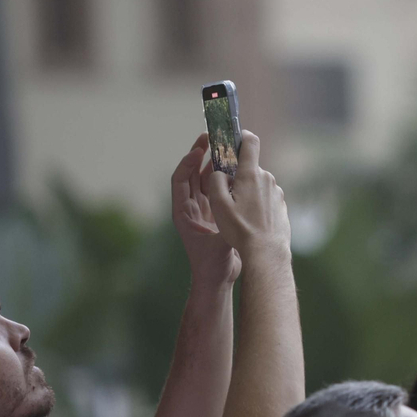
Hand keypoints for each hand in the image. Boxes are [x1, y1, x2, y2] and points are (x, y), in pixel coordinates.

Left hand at [171, 133, 240, 286]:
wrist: (217, 279)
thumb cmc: (213, 264)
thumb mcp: (220, 244)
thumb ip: (227, 227)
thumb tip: (236, 208)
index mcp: (183, 213)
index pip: (180, 180)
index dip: (187, 163)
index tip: (198, 149)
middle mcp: (190, 208)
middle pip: (190, 175)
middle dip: (198, 155)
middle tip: (209, 136)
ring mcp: (202, 210)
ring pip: (204, 180)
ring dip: (211, 164)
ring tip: (223, 147)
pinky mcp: (215, 214)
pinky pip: (216, 189)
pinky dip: (222, 177)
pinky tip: (234, 168)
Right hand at [206, 130, 289, 262]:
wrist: (266, 253)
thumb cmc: (240, 229)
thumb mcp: (218, 204)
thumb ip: (215, 180)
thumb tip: (219, 172)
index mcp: (251, 174)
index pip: (250, 142)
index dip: (241, 136)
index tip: (234, 138)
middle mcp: (267, 179)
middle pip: (250, 168)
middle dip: (238, 176)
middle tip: (227, 195)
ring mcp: (277, 193)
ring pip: (258, 185)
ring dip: (248, 193)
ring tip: (240, 214)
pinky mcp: (282, 206)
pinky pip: (266, 199)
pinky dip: (258, 205)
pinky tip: (252, 222)